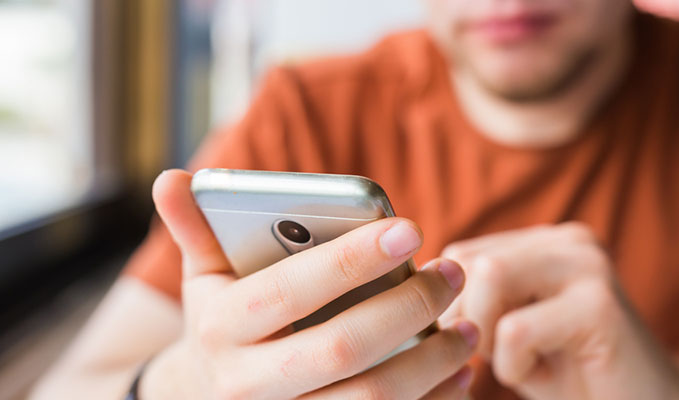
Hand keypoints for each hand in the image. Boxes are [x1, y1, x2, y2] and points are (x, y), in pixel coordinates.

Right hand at [139, 170, 478, 398]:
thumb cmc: (220, 328)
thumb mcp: (203, 281)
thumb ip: (195, 230)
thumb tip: (171, 178)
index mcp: (222, 328)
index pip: (291, 290)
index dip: (351, 260)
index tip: (410, 229)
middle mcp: (249, 384)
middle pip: (344, 348)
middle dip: (409, 308)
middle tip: (453, 273)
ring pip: (373, 399)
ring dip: (433, 362)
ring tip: (469, 328)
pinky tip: (459, 375)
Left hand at [441, 223, 678, 399]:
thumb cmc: (569, 372)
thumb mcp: (513, 326)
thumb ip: (477, 299)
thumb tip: (415, 286)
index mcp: (545, 242)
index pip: (460, 252)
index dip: (448, 304)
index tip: (469, 342)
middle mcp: (569, 241)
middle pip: (467, 259)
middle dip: (461, 319)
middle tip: (488, 357)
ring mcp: (588, 267)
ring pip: (490, 276)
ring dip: (484, 335)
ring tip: (513, 362)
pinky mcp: (600, 306)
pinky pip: (515, 329)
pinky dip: (512, 365)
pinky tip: (540, 377)